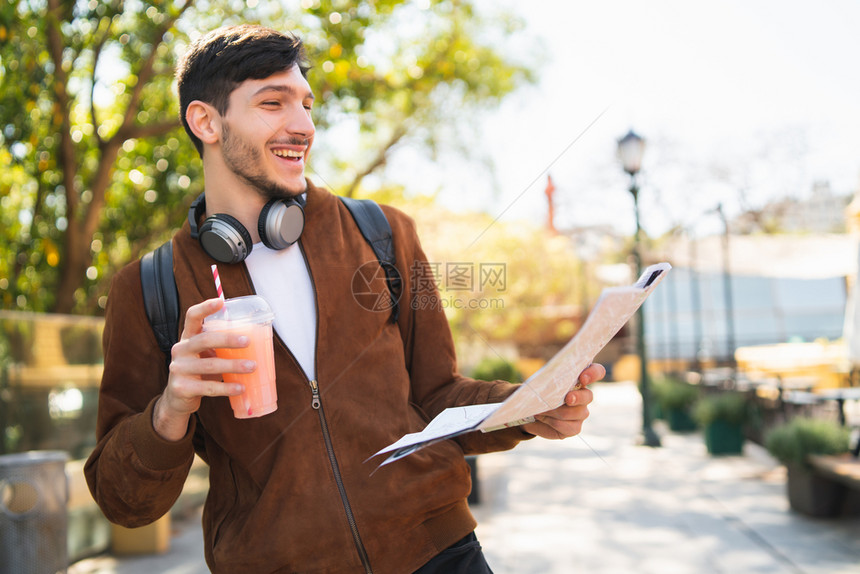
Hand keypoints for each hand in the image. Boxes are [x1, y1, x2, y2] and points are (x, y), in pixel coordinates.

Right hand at [152, 297, 251, 440]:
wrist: (178, 398)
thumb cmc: (200, 371)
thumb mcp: (206, 354)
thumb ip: (222, 346)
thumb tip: (258, 337)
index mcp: (188, 337)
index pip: (192, 317)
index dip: (205, 308)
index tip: (220, 302)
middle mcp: (180, 350)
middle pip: (204, 339)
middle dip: (227, 339)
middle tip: (247, 342)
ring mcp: (178, 369)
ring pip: (209, 365)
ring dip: (233, 366)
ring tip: (252, 367)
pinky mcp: (181, 388)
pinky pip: (208, 387)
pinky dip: (227, 387)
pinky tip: (241, 388)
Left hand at [521, 363, 604, 439]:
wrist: (529, 411)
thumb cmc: (538, 391)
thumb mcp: (541, 382)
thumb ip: (548, 380)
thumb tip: (546, 386)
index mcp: (580, 378)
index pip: (597, 372)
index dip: (593, 374)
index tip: (583, 378)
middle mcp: (584, 396)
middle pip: (588, 396)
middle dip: (577, 397)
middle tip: (567, 399)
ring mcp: (581, 412)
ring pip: (576, 413)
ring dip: (556, 411)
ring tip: (540, 409)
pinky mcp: (575, 427)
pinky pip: (568, 427)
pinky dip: (551, 422)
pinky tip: (541, 418)